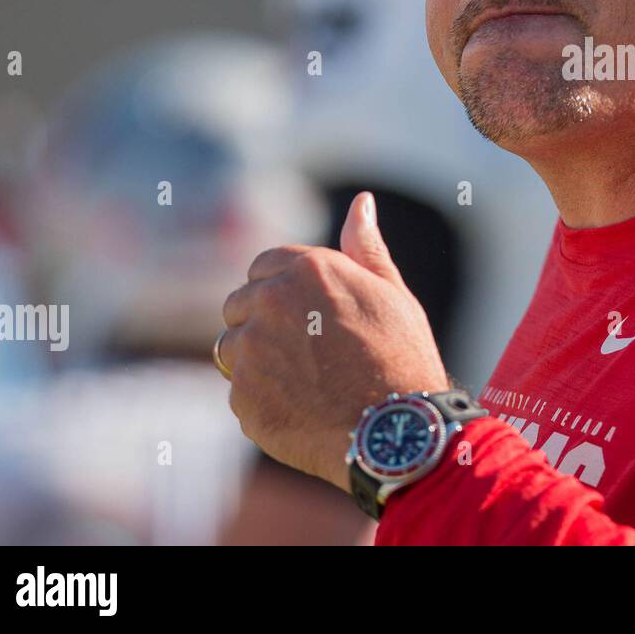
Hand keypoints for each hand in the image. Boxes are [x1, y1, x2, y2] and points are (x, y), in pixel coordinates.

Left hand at [219, 192, 450, 493]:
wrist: (395, 431)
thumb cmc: (402, 359)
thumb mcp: (392, 294)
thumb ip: (365, 248)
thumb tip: (361, 202)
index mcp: (308, 269)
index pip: (264, 266)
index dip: (282, 288)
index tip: (306, 314)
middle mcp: (271, 302)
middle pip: (240, 304)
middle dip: (262, 321)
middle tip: (306, 351)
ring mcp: (252, 352)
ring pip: (232, 348)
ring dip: (255, 360)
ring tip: (302, 381)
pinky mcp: (242, 398)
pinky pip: (240, 392)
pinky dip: (262, 400)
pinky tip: (300, 409)